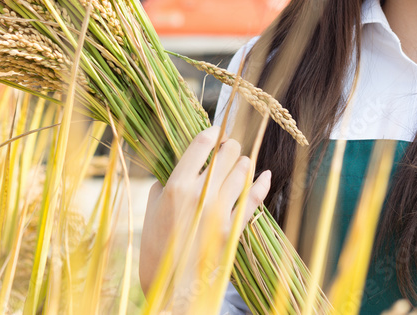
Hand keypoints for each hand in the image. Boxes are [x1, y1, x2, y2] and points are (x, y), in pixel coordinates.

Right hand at [139, 126, 271, 300]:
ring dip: (244, 163)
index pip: (200, 146)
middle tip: (230, 147)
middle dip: (230, 147)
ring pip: (242, 172)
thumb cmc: (156, 249)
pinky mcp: (233, 229)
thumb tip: (179, 168)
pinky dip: (262, 184)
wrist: (170, 287)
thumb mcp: (151, 211)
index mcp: (175, 186)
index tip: (216, 130)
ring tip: (242, 162)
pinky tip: (265, 175)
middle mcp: (199, 194)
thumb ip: (164, 184)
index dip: (212, 133)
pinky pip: (254, 199)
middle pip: (226, 154)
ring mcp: (219, 212)